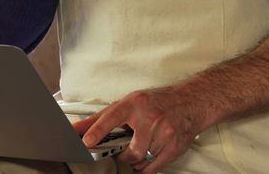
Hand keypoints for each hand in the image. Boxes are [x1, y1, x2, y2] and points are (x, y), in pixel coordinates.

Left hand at [72, 86, 207, 172]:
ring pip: (143, 159)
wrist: (190, 101)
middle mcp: (151, 117)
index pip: (112, 117)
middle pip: (132, 149)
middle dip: (123, 156)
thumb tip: (77, 128)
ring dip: (135, 162)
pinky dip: (145, 168)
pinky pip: (155, 166)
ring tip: (133, 155)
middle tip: (118, 154)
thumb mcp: (129, 102)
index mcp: (135, 104)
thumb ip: (103, 117)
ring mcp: (165, 132)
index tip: (86, 141)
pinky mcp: (175, 145)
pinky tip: (142, 162)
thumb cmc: (156, 102)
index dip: (98, 130)